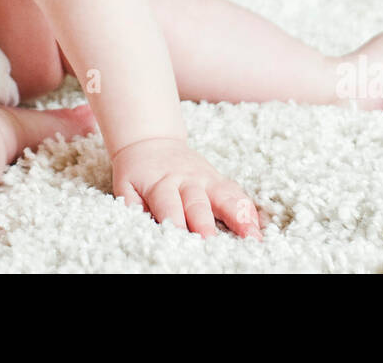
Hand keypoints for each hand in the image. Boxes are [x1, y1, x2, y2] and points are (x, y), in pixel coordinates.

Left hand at [111, 137, 260, 238]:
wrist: (151, 142)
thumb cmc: (137, 173)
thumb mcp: (125, 186)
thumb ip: (132, 206)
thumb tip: (141, 227)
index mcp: (159, 183)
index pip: (167, 203)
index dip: (173, 219)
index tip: (178, 235)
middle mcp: (185, 181)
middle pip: (197, 203)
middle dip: (205, 222)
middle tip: (211, 240)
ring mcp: (205, 179)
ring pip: (223, 195)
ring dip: (237, 215)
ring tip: (251, 236)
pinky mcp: (218, 180)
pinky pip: (236, 193)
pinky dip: (248, 210)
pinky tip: (258, 227)